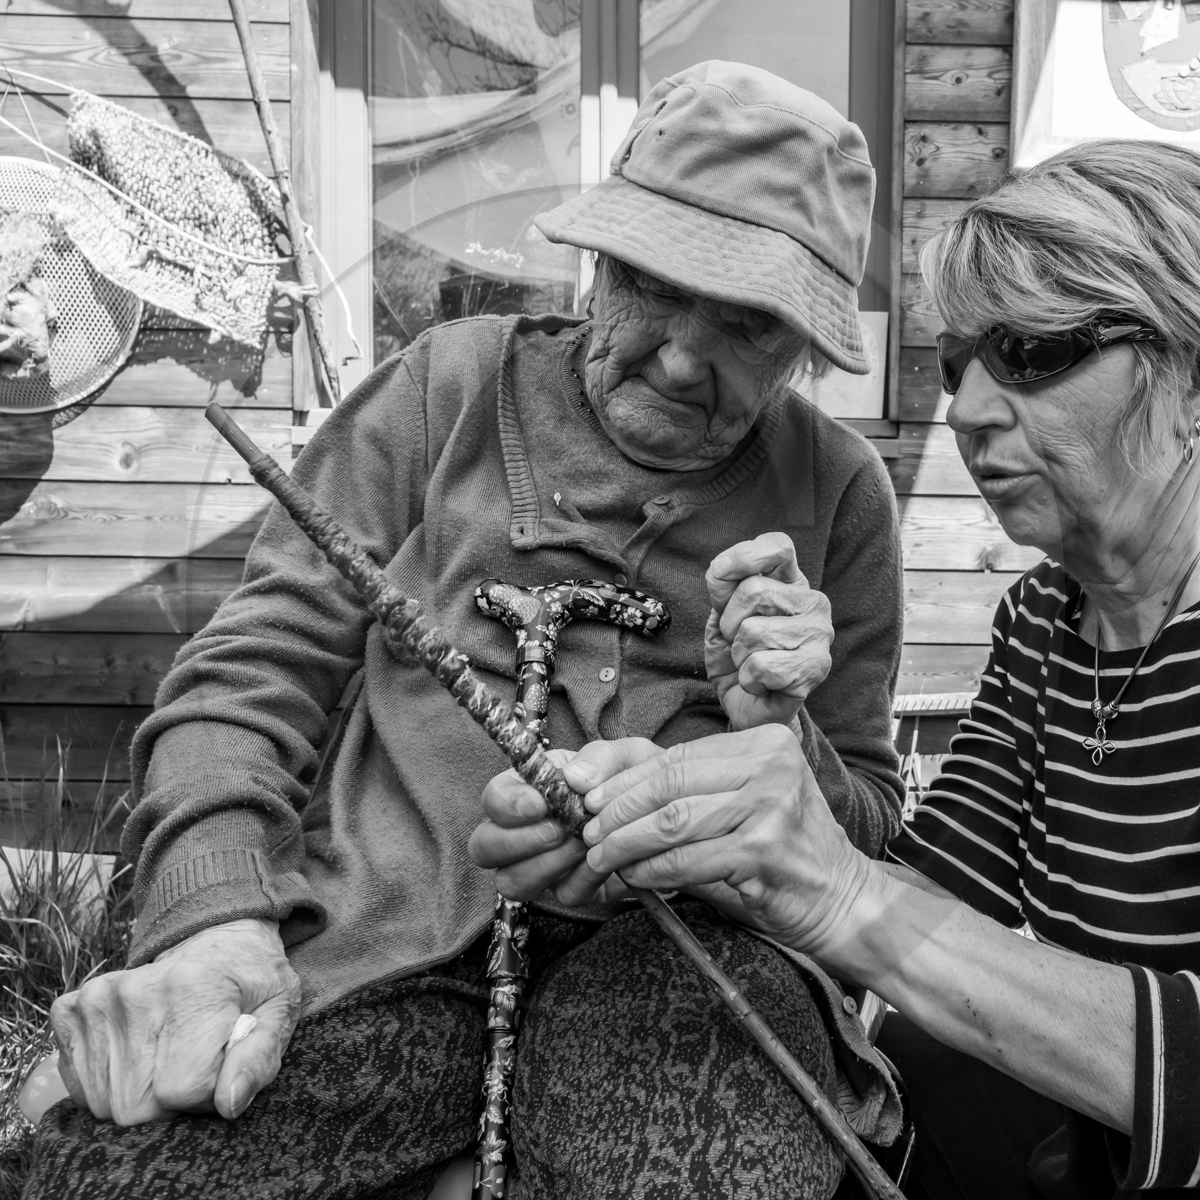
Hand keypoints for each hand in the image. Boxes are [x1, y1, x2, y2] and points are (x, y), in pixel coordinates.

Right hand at [50, 917, 300, 1125]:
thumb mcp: (279, 1010)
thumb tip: (230, 1104)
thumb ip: (259, 1059)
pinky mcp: (74, 1006)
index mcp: (194, 991)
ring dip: (137, 1092)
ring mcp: (100, 999)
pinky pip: (75, 1078)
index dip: (205, 1093)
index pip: (180, 1090)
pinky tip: (136, 1051)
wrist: (218, 934)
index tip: (220, 1065)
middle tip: (195, 1061)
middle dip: (169, 1100)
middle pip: (135, 1104)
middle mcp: (138, 993)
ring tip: (169, 1053)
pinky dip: (104, 1079)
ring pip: (102, 1101)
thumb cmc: (254, 978)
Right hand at [469, 744, 660, 905]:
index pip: (492, 799)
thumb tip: (575, 777)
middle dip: (518, 842)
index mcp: (527, 789)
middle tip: (559, 830)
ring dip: (546, 865)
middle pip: (484, 847)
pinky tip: (604, 861)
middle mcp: (523, 829)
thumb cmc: (634, 778)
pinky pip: (563, 895)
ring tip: (582, 844)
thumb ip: (600, 758)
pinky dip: (583, 879)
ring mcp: (542, 864)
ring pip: (511, 881)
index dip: (508, 805)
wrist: (666, 814)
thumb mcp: (624, 756)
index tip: (540, 803)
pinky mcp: (570, 888)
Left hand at [575, 727, 873, 960]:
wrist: (840, 898)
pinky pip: (686, 859)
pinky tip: (633, 877)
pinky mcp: (762, 852)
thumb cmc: (780, 849)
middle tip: (586, 829)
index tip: (588, 797)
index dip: (624, 778)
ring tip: (601, 855)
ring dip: (625, 842)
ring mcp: (770, 808)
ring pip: (671, 821)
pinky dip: (651, 871)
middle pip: (669, 783)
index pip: (676, 756)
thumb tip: (605, 786)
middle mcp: (771, 767)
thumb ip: (690, 787)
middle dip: (617, 809)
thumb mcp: (743, 799)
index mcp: (764, 743)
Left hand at [705, 533, 833, 730]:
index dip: (744, 556)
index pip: (778, 546)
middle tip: (738, 642)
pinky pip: (761, 665)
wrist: (748, 707)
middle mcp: (812, 602)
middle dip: (730, 622)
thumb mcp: (720, 616)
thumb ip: (722, 588)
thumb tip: (721, 570)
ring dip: (739, 655)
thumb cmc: (738, 657)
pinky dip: (748, 679)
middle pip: (755, 590)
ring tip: (751, 664)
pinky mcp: (816, 668)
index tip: (720, 574)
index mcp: (791, 582)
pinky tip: (761, 683)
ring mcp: (819, 635)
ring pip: (754, 632)